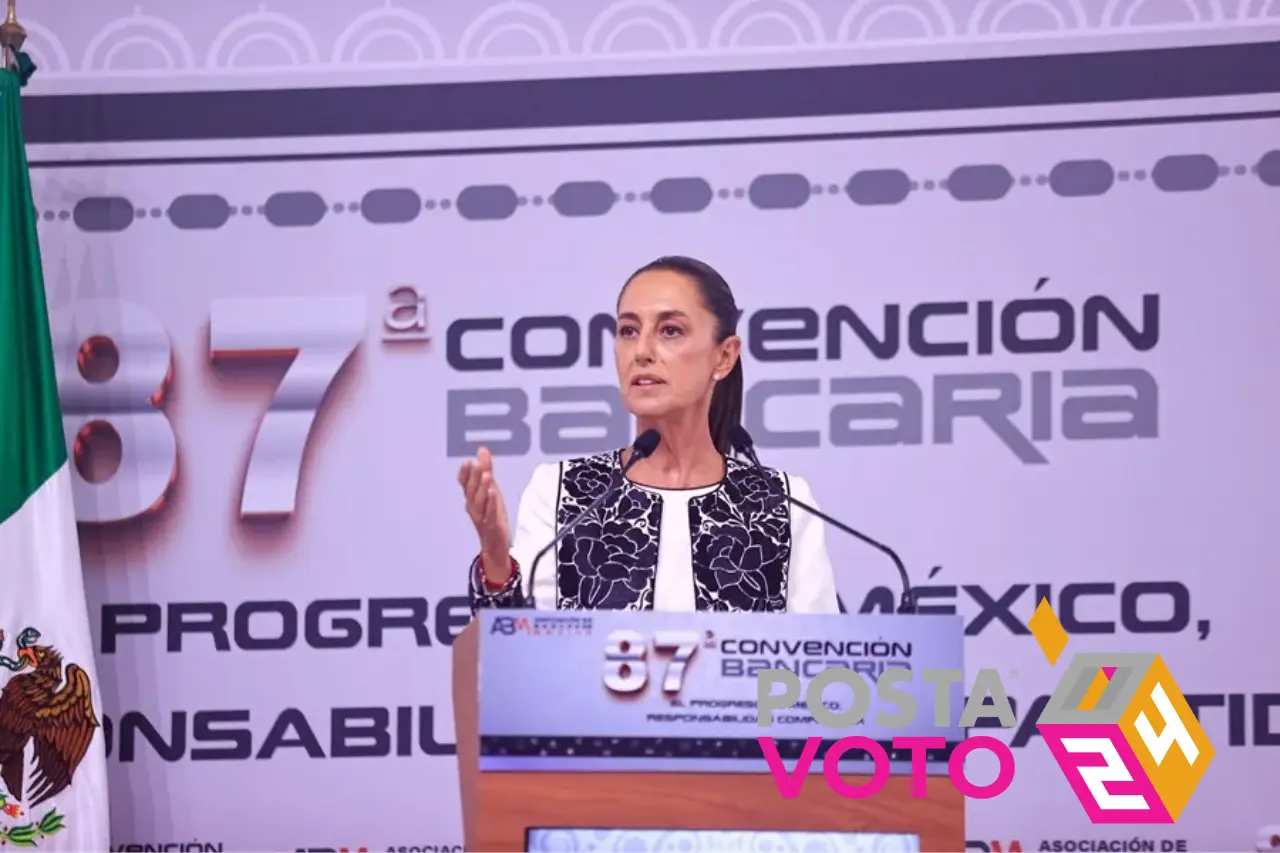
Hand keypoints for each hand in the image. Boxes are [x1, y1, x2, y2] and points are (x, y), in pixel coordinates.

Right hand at [457, 447, 512, 581]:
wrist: (494, 544)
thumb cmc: (491, 514)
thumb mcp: (490, 489)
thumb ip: (486, 469)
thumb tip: (482, 450)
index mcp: (471, 498)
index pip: (465, 484)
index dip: (465, 474)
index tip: (466, 462)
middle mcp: (473, 507)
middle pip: (472, 490)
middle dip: (473, 477)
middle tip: (477, 464)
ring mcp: (481, 517)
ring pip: (480, 501)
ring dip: (482, 488)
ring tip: (486, 475)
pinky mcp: (492, 525)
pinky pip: (490, 513)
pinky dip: (490, 503)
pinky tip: (493, 492)